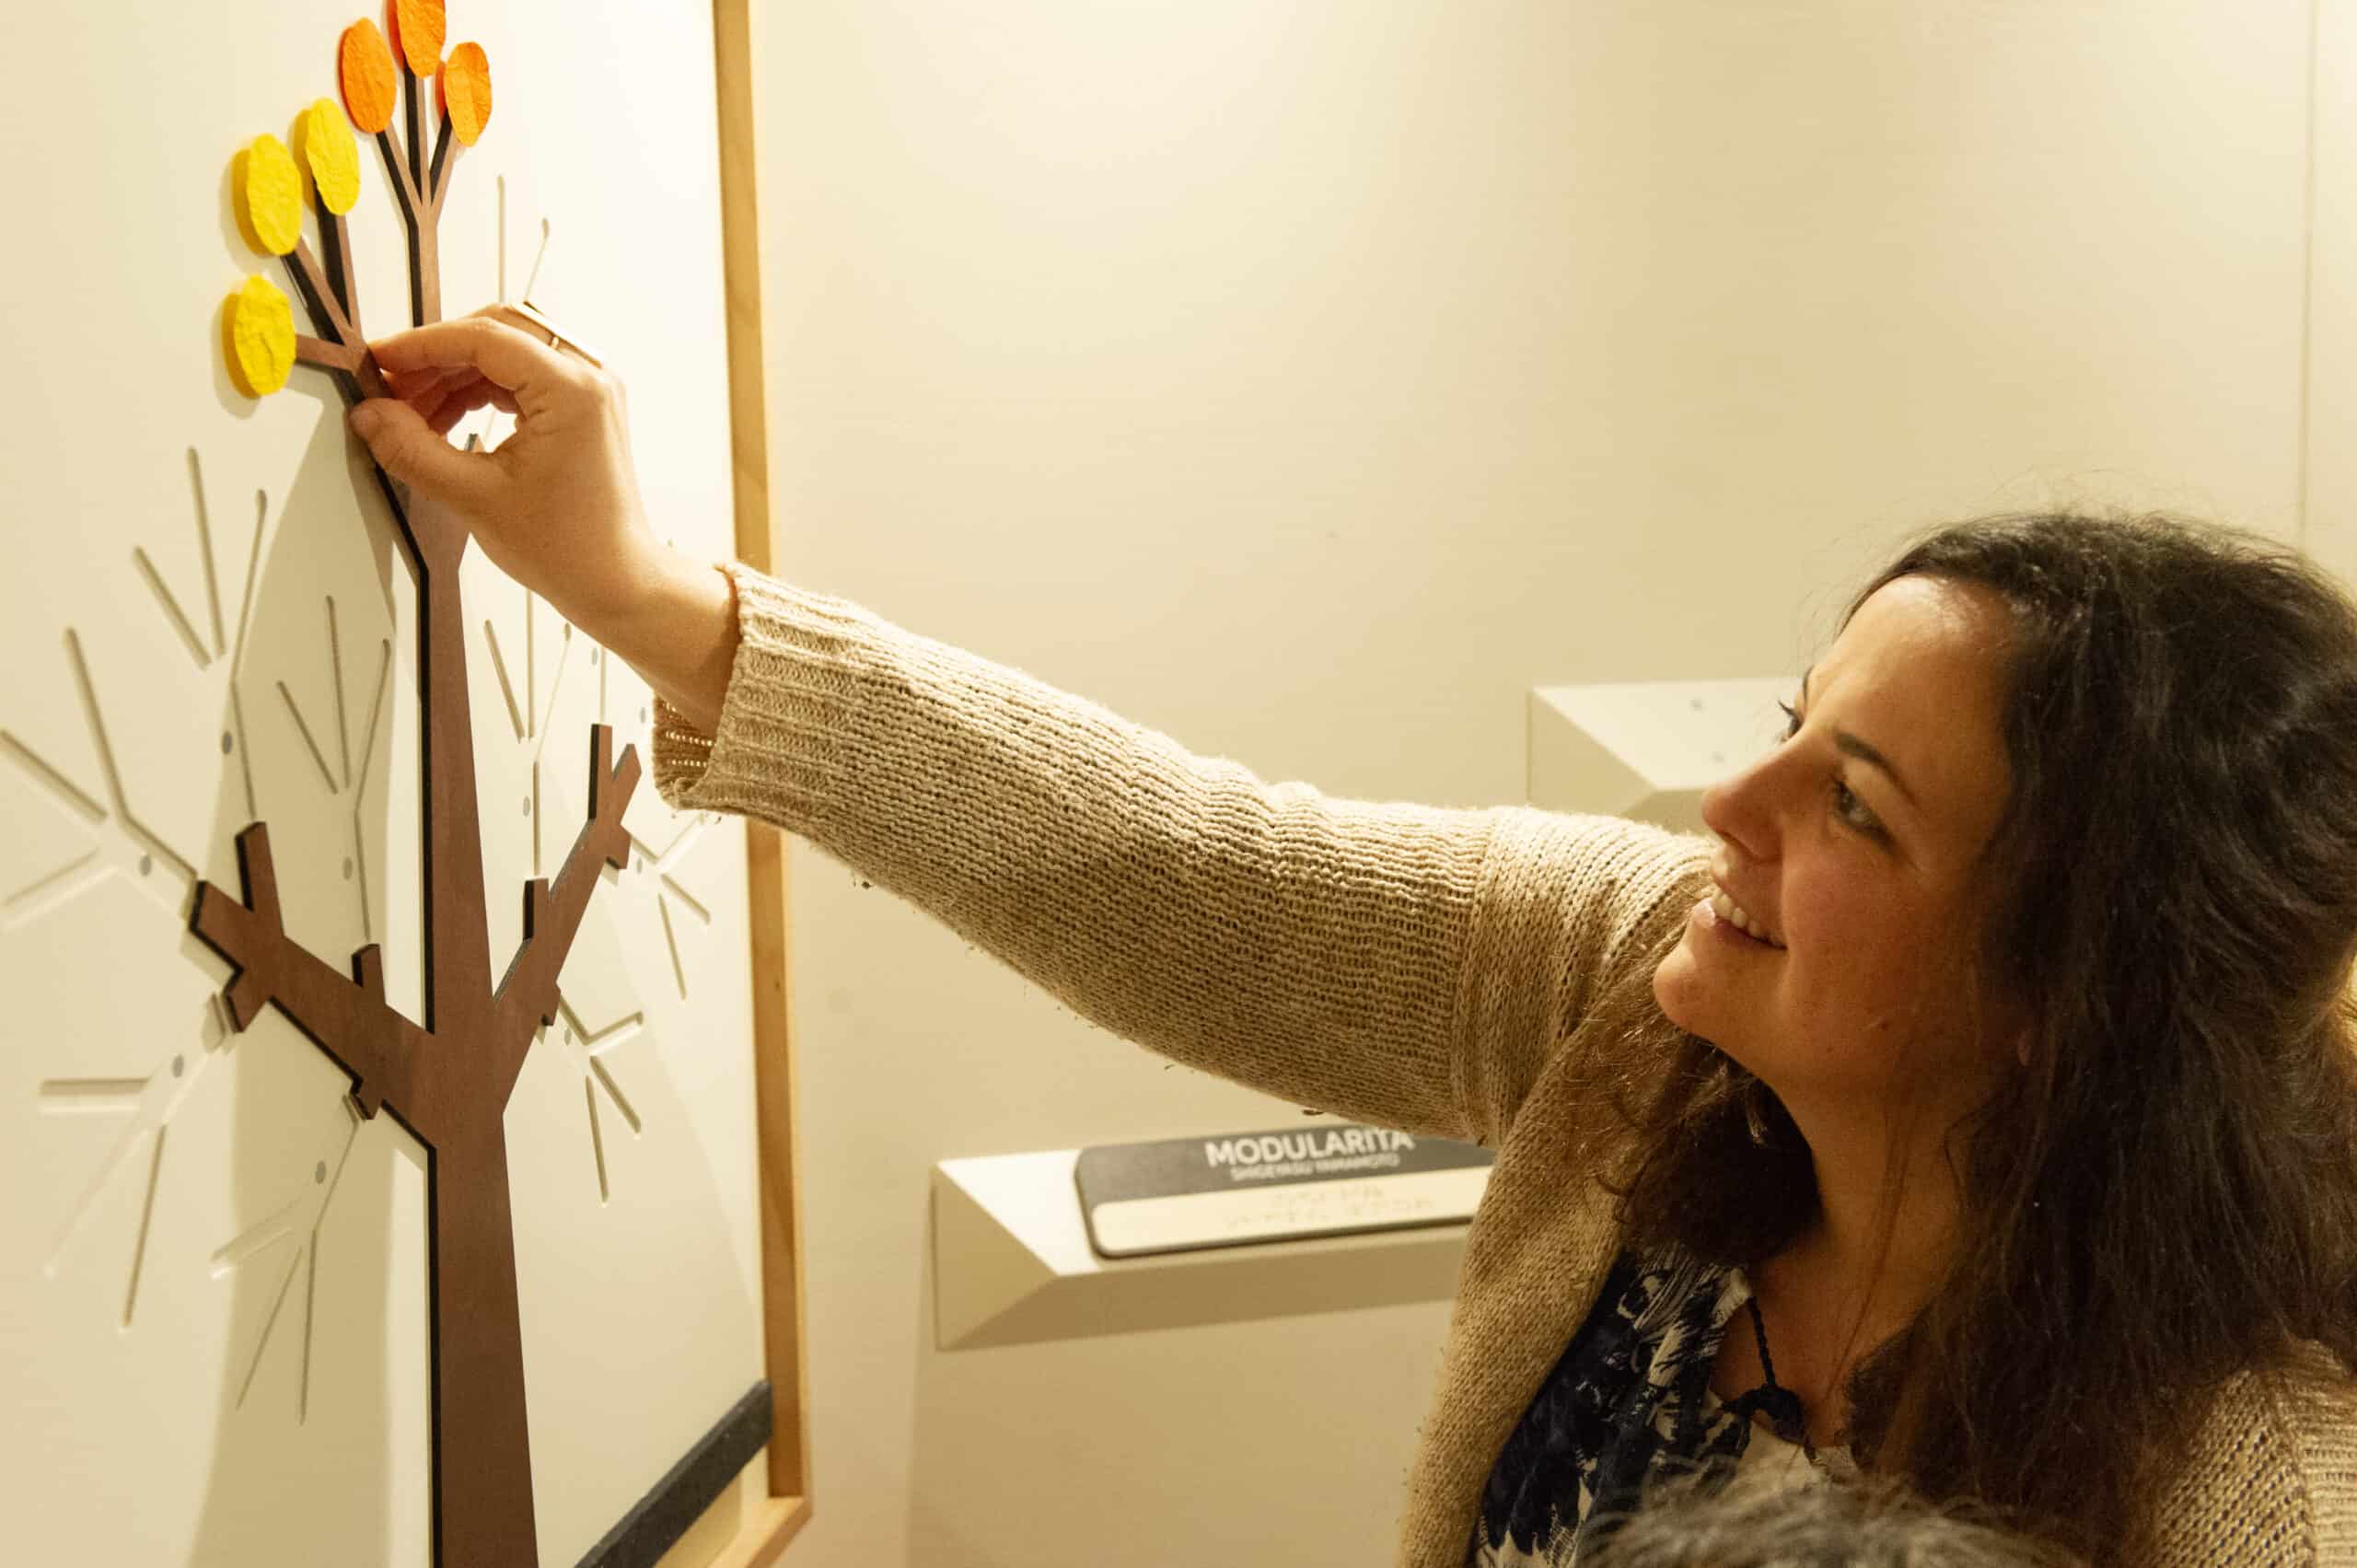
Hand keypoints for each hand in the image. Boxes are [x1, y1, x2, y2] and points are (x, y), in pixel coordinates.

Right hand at [348, 305, 658, 629]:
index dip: (421, 345)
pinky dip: (479, 390)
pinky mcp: (582, 408)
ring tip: (411, 415)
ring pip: (506, 353)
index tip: (378, 360)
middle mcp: (589, 378)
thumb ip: (413, 450)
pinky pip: (521, 376)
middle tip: (390, 389)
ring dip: (454, 374)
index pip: (483, 337)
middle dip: (437, 356)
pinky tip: (444, 421)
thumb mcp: (474, 497)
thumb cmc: (567, 548)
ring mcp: (589, 391)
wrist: (615, 581)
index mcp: (572, 390)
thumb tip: (369, 415)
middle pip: (496, 332)